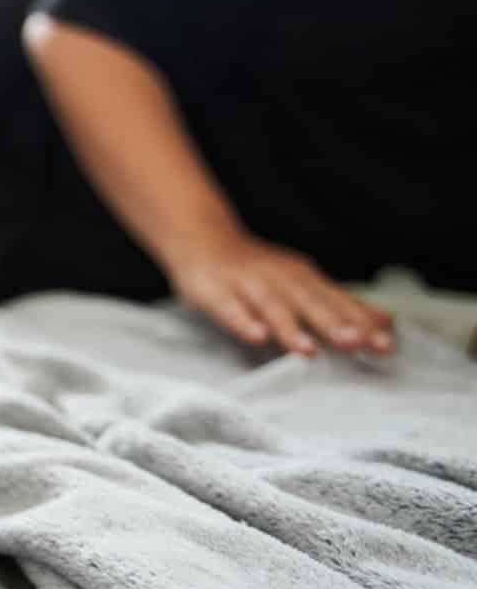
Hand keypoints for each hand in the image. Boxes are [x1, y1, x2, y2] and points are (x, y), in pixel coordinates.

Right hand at [165, 230, 394, 356]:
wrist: (202, 237)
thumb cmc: (257, 270)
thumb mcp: (302, 283)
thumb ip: (340, 304)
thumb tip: (387, 322)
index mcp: (303, 279)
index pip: (337, 302)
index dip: (361, 323)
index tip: (387, 344)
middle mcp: (279, 279)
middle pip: (309, 304)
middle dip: (333, 324)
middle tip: (357, 343)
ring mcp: (246, 284)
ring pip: (271, 307)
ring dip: (290, 328)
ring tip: (309, 350)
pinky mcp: (213, 291)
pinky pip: (229, 308)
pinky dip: (242, 322)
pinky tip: (256, 337)